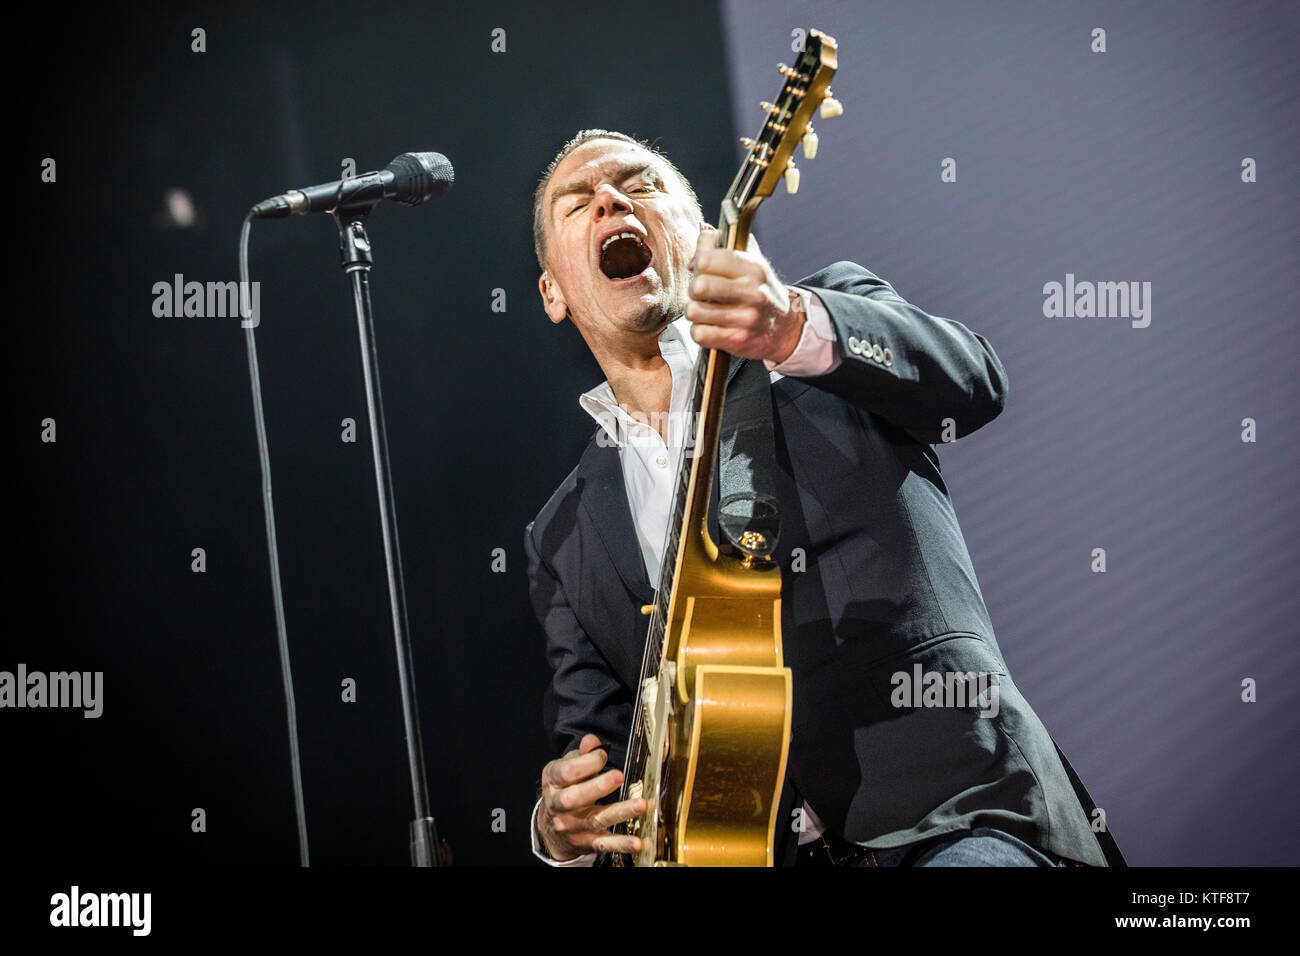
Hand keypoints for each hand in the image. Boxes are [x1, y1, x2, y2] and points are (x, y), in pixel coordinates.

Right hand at [537, 733, 646, 860]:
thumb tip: (592, 741)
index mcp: (553, 782)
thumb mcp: (565, 768)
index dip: (586, 762)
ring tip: (640, 805)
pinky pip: (604, 844)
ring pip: (594, 820)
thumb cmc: (564, 788)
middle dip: (597, 787)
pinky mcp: (585, 842)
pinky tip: (637, 842)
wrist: (550, 827)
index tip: (603, 755)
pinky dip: (621, 844)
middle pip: (574, 798)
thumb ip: (581, 754)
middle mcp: (558, 805)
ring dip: (619, 812)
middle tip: (619, 776)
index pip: (566, 772)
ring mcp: (571, 826)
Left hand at [685, 226, 805, 364]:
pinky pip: (699, 334)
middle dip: (694, 290)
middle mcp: (753, 292)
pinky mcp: (738, 340)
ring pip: (695, 311)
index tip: (704, 270)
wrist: (784, 328)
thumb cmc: (759, 291)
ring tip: (707, 311)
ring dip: (695, 312)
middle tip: (702, 294)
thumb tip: (693, 259)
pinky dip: (700, 331)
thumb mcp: (749, 262)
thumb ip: (719, 247)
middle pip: (699, 285)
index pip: (707, 259)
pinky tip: (711, 327)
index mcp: (753, 267)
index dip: (699, 264)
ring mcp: (746, 318)